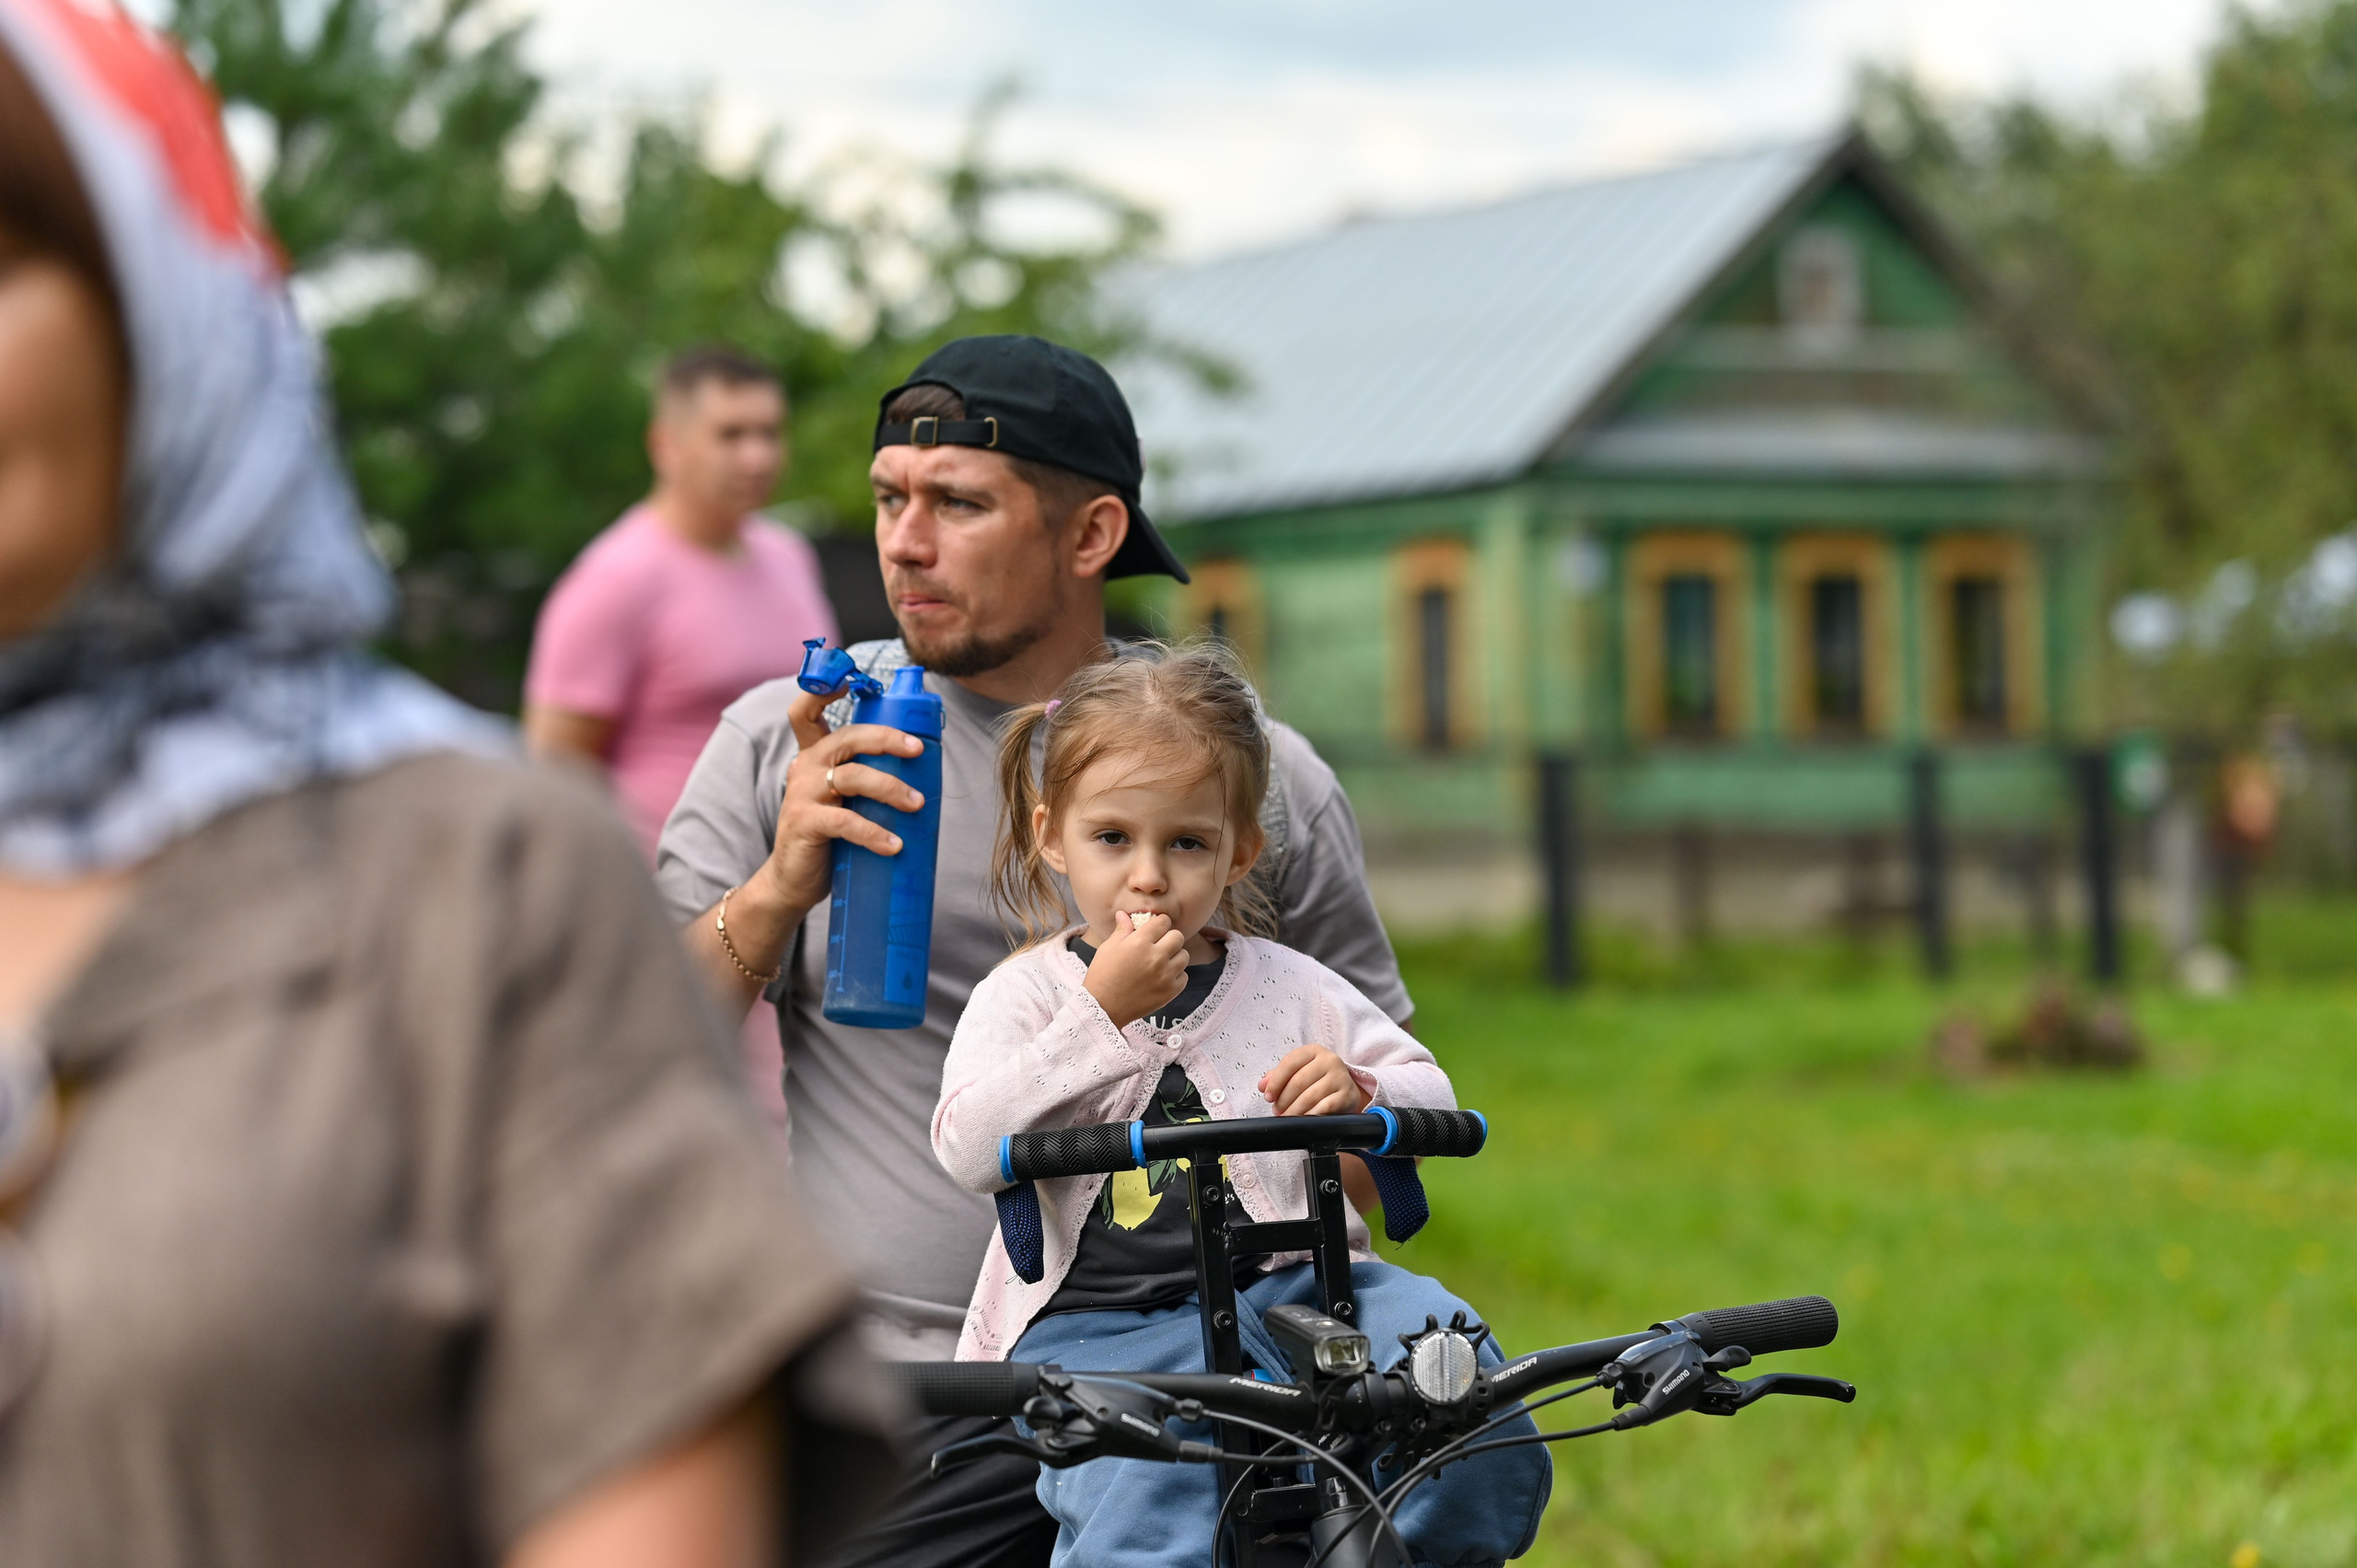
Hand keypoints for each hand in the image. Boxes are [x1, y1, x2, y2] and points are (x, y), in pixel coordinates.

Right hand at [754, 684, 929, 918]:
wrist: (793, 883)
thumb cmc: (829, 839)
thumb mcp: (845, 801)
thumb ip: (867, 781)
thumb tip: (925, 774)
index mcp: (814, 756)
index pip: (806, 712)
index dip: (824, 690)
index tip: (850, 679)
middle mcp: (805, 767)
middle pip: (847, 737)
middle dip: (886, 738)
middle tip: (917, 749)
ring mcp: (801, 794)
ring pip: (852, 776)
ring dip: (890, 787)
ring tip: (917, 804)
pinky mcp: (803, 823)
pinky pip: (844, 821)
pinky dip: (873, 832)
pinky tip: (894, 845)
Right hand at [1082, 911, 1189, 1028]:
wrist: (1102, 1007)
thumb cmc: (1102, 975)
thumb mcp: (1108, 948)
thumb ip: (1122, 930)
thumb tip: (1124, 914)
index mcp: (1139, 942)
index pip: (1163, 922)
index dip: (1159, 923)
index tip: (1155, 929)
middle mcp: (1156, 957)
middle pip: (1178, 937)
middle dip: (1169, 938)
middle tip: (1159, 945)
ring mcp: (1165, 975)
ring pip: (1184, 956)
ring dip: (1175, 956)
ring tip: (1162, 962)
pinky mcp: (1170, 991)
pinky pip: (1184, 976)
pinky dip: (1176, 976)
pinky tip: (1162, 977)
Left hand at [1259, 1045, 1366, 1117]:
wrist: (1346, 1090)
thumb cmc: (1318, 1080)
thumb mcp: (1300, 1072)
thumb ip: (1279, 1076)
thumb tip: (1263, 1085)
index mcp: (1314, 1051)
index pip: (1289, 1063)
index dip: (1275, 1082)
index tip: (1268, 1096)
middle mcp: (1330, 1060)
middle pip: (1298, 1081)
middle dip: (1283, 1099)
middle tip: (1277, 1110)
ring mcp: (1340, 1077)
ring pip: (1309, 1097)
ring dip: (1293, 1110)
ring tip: (1287, 1116)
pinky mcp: (1347, 1095)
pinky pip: (1324, 1108)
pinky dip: (1310, 1115)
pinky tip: (1303, 1119)